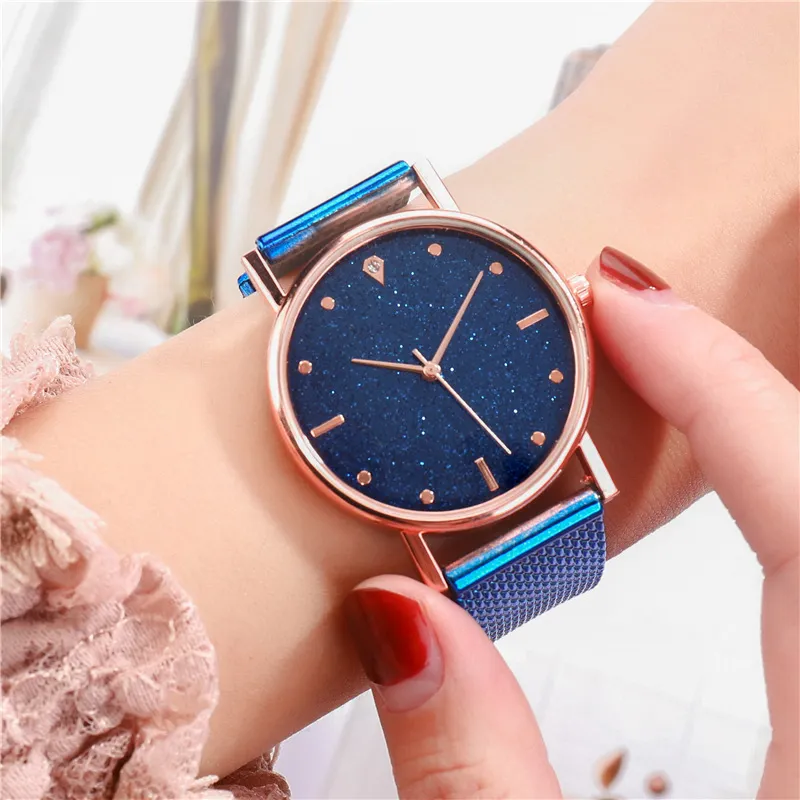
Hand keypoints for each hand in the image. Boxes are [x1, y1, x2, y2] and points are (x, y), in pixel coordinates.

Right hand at [345, 247, 797, 798]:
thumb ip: (474, 773)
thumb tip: (396, 622)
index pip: (798, 501)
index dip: (711, 374)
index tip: (625, 297)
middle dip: (736, 378)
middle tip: (642, 316)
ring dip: (759, 431)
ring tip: (671, 379)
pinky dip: (774, 500)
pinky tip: (728, 485)